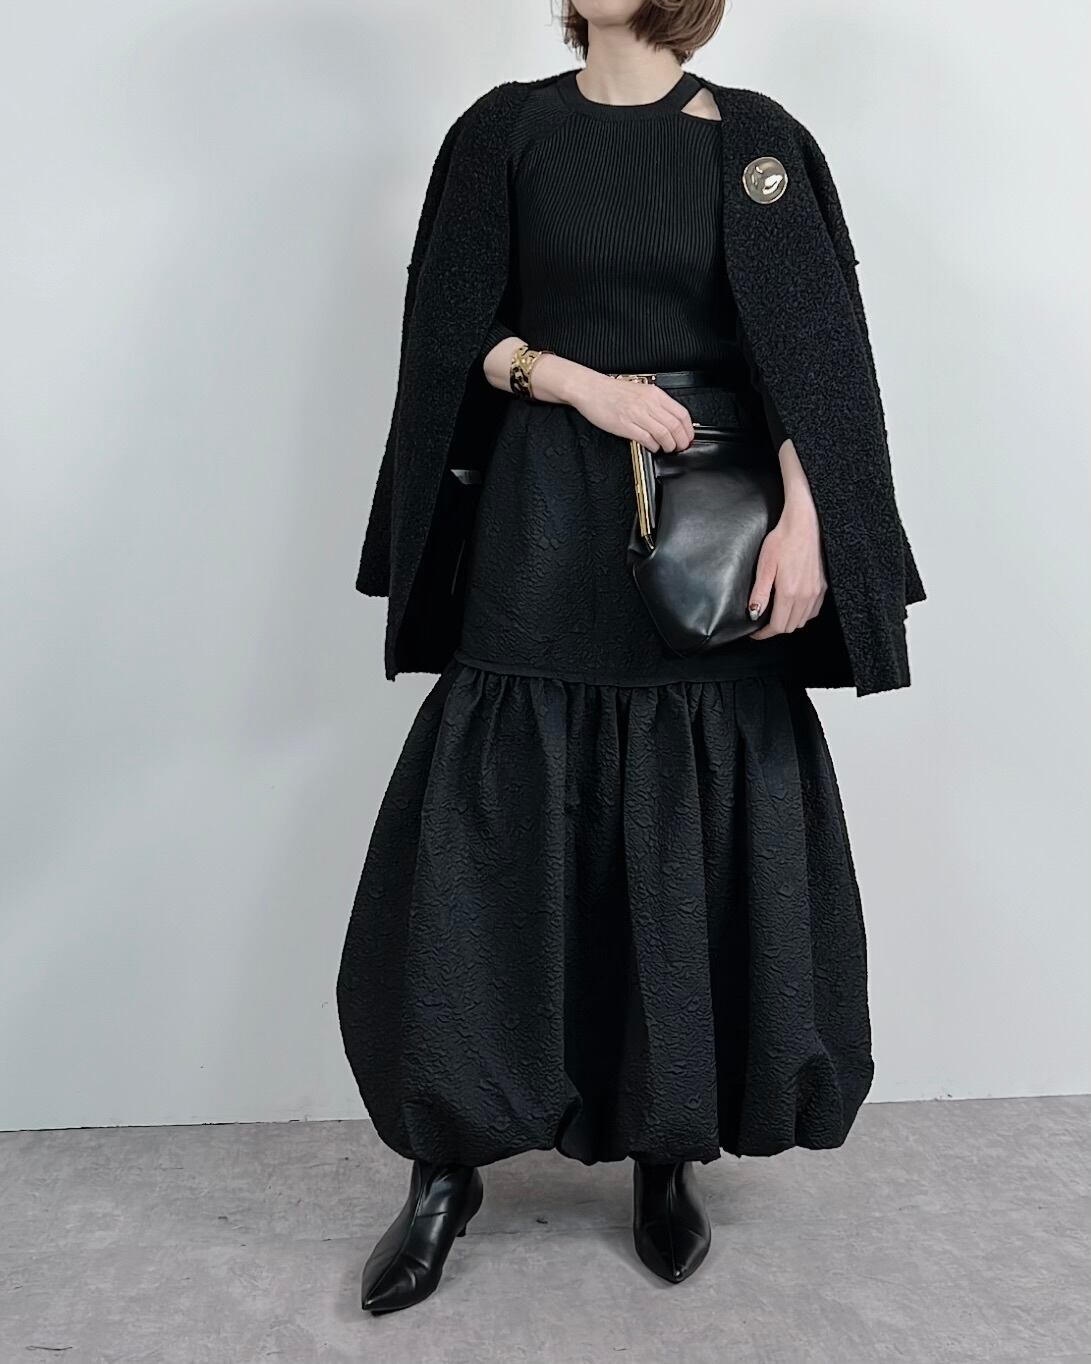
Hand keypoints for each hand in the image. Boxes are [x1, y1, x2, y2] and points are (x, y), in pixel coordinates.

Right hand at [567, 372, 694, 451]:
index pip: (681, 413)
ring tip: (667, 449)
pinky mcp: (625, 425)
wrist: (590, 389)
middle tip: (680, 447)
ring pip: (663, 434)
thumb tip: (670, 419)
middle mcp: (648, 403)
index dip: (688, 429)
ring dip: (669, 445)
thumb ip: (655, 403)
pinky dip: (654, 446)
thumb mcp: (640, 391)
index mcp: (654, 394)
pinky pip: (646, 439)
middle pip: (674, 426)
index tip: (687, 437)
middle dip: (681, 441)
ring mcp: (636, 415)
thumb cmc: (611, 391)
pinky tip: (653, 447)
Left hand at [748, 502, 826, 638]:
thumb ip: (760, 593)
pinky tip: (794, 606)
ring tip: (776, 614)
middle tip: (763, 623)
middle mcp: (806, 596)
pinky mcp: (823, 586)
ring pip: (803, 621)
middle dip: (775, 629)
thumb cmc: (782, 540)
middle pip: (791, 626)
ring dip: (789, 622)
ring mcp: (816, 592)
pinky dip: (803, 614)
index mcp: (789, 593)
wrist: (804, 524)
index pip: (778, 626)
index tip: (755, 633)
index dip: (764, 634)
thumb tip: (754, 614)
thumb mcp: (765, 566)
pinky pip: (813, 610)